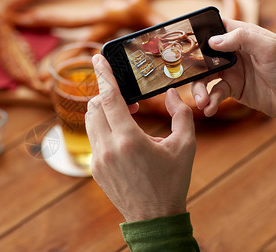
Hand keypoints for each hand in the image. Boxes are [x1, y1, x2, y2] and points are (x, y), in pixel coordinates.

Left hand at [85, 54, 195, 222]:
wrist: (154, 218)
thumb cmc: (172, 182)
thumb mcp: (185, 146)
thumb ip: (181, 114)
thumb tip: (170, 94)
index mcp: (128, 139)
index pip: (109, 97)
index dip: (103, 75)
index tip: (97, 58)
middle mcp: (108, 147)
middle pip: (96, 105)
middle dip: (107, 94)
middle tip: (128, 99)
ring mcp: (98, 159)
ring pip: (90, 120)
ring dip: (103, 110)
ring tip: (125, 115)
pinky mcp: (94, 167)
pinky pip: (92, 136)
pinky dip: (102, 126)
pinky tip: (120, 133)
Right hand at [191, 19, 275, 127]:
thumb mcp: (270, 49)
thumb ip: (242, 39)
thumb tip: (213, 41)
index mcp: (243, 36)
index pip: (216, 28)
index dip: (198, 33)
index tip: (182, 43)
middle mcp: (234, 52)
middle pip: (204, 56)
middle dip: (193, 68)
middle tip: (184, 78)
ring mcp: (232, 71)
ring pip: (206, 77)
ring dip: (200, 90)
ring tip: (201, 102)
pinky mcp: (233, 89)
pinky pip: (215, 94)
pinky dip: (210, 101)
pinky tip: (209, 109)